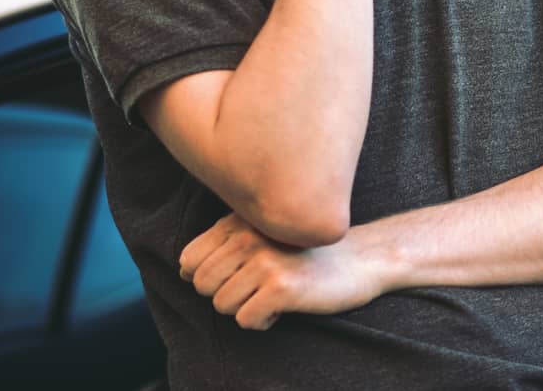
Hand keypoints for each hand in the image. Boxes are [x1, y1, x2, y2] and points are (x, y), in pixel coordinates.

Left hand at [179, 213, 384, 330]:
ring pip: (221, 305)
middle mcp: (249, 236)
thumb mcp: (264, 235)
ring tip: (274, 293)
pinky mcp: (281, 287)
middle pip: (201, 285)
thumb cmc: (306, 252)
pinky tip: (284, 306)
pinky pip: (245, 320)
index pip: (189, 259)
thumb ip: (223, 244)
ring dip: (246, 309)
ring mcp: (265, 260)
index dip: (208, 276)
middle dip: (226, 294)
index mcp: (240, 221)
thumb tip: (182, 271)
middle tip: (260, 286)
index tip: (238, 274)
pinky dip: (263, 322)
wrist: (360, 260)